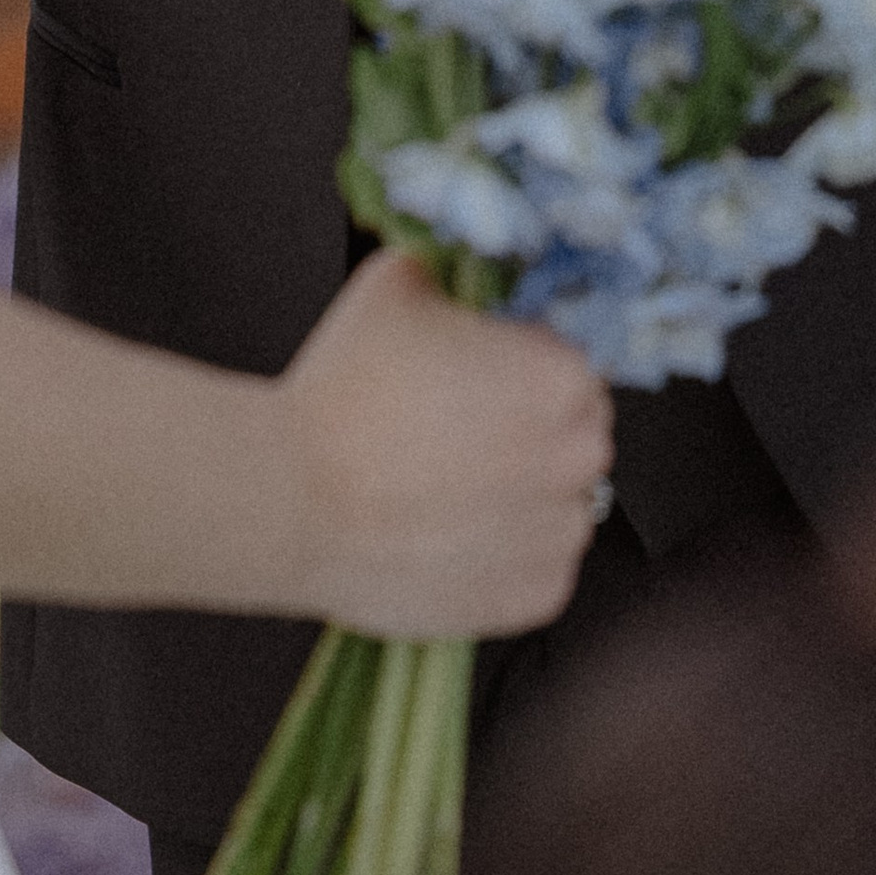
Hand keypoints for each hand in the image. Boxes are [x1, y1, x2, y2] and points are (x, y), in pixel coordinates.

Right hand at [276, 247, 611, 640]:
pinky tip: (446, 528)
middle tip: (456, 426)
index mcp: (562, 377)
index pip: (573, 360)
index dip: (522, 362)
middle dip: (529, 426)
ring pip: (558, 501)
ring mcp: (560, 537)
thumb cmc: (344, 393)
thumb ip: (453, 277)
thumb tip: (460, 284)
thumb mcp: (396, 281)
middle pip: (574, 432)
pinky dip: (502, 551)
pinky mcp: (535, 597)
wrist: (293, 500)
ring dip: (520, 491)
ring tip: (444, 483)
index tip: (478, 374)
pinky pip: (537, 564)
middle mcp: (581, 459)